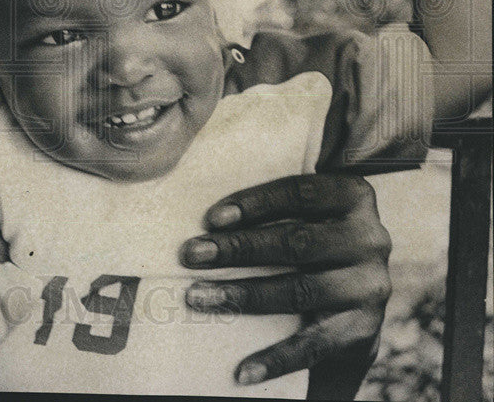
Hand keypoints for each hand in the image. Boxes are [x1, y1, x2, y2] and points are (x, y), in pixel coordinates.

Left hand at [179, 174, 391, 397]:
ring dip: (242, 294)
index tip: (212, 218)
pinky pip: (313, 345)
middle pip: (296, 242)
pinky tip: (242, 369)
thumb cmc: (308, 237)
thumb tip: (207, 219)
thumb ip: (272, 204)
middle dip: (238, 248)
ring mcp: (369, 286)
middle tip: (191, 253)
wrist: (355, 295)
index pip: (301, 192)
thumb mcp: (304, 210)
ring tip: (198, 296)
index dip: (256, 203)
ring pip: (299, 290)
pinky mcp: (362, 329)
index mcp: (353, 197)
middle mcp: (370, 240)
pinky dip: (275, 359)